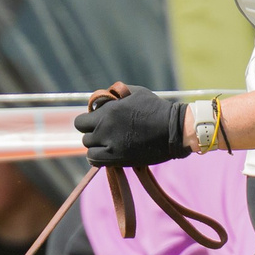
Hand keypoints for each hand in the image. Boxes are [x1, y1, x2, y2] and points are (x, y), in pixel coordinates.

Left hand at [74, 82, 189, 167]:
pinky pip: (95, 160)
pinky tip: (106, 153)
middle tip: (105, 132)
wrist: (173, 130)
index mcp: (108, 112)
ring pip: (89, 148)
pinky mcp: (118, 159)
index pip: (81, 120)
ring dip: (96, 145)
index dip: (88, 120)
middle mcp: (105, 129)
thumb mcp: (134, 93)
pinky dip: (98, 157)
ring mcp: (110, 145)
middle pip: (85, 134)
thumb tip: (101, 99)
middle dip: (93, 132)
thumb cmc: (155, 108)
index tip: (98, 121)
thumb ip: (114, 95)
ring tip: (108, 143)